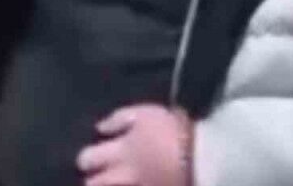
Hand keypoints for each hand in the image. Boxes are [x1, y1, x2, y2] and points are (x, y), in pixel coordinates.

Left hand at [76, 103, 191, 185]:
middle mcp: (125, 176)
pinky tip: (136, 184)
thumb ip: (119, 120)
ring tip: (117, 182)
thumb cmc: (174, 131)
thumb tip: (100, 128)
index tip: (86, 160)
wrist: (206, 158)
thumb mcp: (145, 114)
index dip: (86, 159)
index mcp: (120, 151)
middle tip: (94, 178)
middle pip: (96, 184)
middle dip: (92, 181)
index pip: (89, 158)